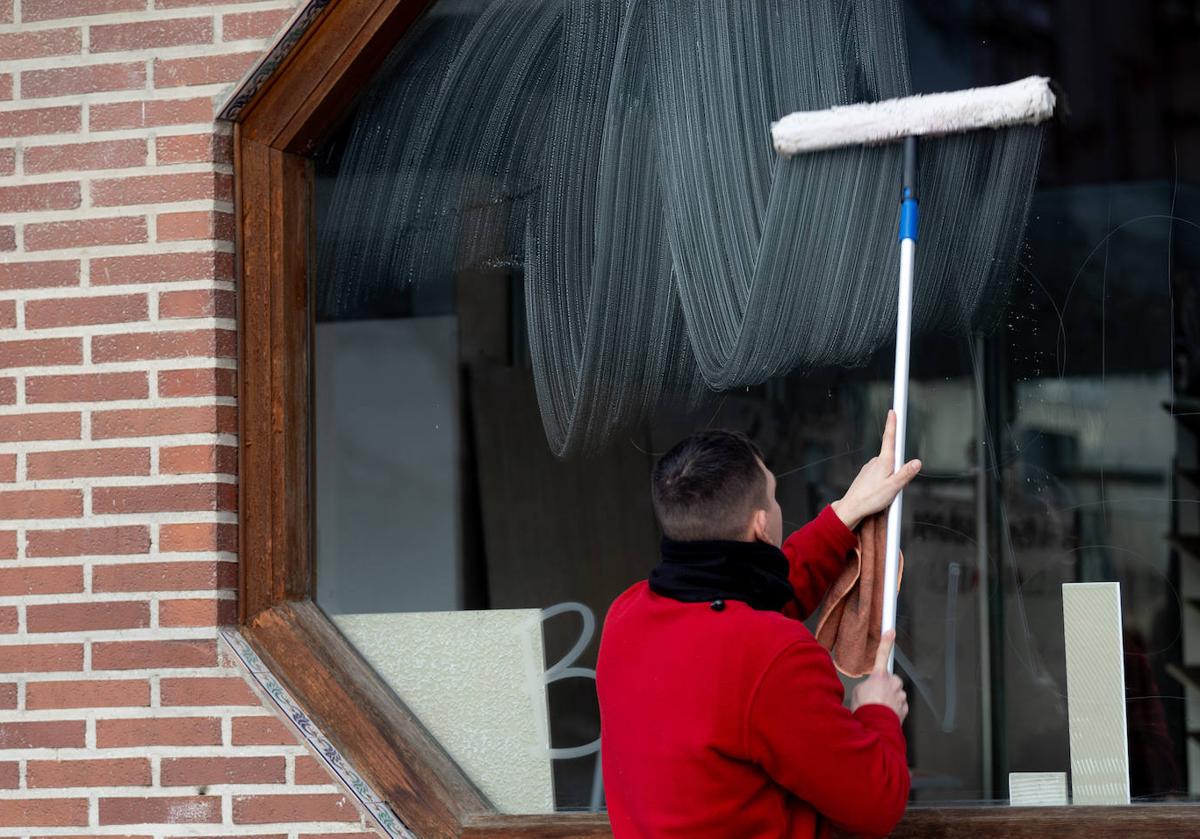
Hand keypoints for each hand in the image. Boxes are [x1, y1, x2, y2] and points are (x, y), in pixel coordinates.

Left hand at [831, 410, 921, 530]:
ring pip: (887, 468)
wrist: (852, 507)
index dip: (892, 424)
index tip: (893, 411)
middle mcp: (875, 461)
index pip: (889, 438)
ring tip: (885, 494)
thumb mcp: (894, 487)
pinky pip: (880, 475)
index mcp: (883, 461)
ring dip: (891, 478)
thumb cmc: (871, 498)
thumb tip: (916, 462)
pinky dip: (883, 482)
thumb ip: (906, 473)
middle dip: (899, 468)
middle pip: (893, 457)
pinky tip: (879, 494)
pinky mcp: (866, 475)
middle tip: (895, 489)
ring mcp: (870, 468)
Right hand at [850, 630, 908, 721]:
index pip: (882, 654)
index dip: (886, 642)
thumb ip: (866, 685)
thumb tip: (870, 689)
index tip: (890, 631)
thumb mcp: (857, 692)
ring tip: (879, 708)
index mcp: (879, 676)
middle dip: (887, 685)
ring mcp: (900, 696)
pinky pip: (900, 705)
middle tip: (876, 695)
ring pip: (897, 693)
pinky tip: (886, 714)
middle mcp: (892, 684)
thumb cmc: (864, 709)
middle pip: (892, 679)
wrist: (875, 727)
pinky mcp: (905, 708)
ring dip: (890, 698)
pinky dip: (894, 708)